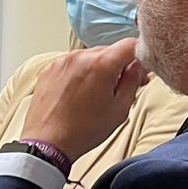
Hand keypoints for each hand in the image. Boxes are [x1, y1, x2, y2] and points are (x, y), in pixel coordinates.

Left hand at [21, 40, 148, 164]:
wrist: (47, 143)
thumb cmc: (83, 131)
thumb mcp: (120, 109)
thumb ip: (133, 82)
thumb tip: (138, 66)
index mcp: (101, 64)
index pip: (130, 44)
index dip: (140, 58)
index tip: (140, 72)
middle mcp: (80, 56)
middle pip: (109, 50)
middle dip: (119, 66)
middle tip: (120, 88)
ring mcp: (62, 61)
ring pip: (90, 57)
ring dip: (98, 69)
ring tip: (95, 95)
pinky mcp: (49, 69)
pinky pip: (73, 64)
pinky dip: (80, 73)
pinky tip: (79, 94)